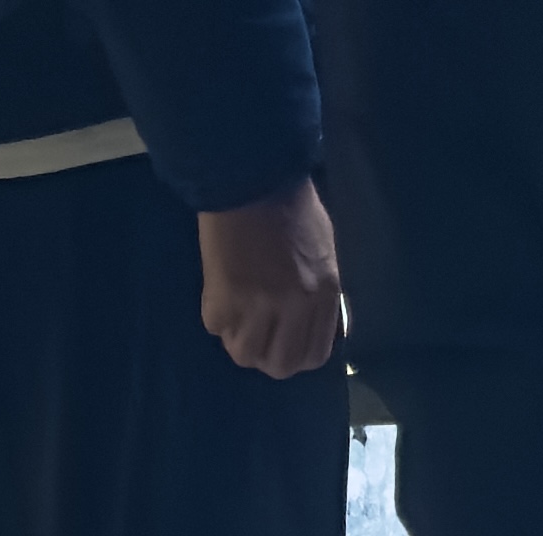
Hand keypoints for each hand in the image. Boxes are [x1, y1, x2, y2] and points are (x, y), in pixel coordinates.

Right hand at [193, 180, 345, 377]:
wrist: (249, 177)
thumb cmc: (291, 206)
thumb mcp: (322, 251)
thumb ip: (320, 293)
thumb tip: (313, 325)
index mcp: (325, 292)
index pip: (314, 354)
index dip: (297, 354)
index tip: (286, 342)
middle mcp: (295, 306)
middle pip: (279, 365)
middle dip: (268, 355)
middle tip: (258, 334)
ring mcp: (257, 306)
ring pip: (244, 353)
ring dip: (239, 337)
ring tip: (237, 312)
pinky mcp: (221, 299)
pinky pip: (216, 327)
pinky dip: (218, 316)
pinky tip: (222, 290)